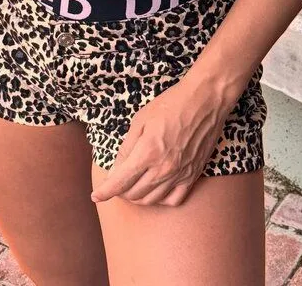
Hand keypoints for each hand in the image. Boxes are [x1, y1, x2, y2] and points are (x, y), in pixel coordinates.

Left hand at [90, 72, 241, 207]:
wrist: (205, 101)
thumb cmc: (171, 104)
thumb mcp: (141, 120)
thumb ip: (127, 148)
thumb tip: (116, 170)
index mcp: (147, 152)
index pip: (120, 182)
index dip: (105, 192)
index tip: (96, 196)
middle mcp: (163, 169)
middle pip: (134, 194)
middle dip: (120, 191)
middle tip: (117, 181)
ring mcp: (180, 174)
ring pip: (152, 200)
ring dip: (138, 197)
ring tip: (133, 186)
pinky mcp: (193, 175)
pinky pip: (174, 200)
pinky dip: (160, 199)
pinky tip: (155, 189)